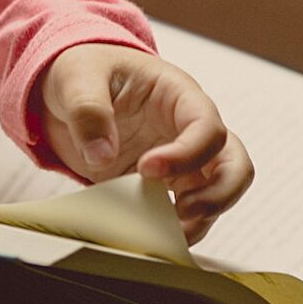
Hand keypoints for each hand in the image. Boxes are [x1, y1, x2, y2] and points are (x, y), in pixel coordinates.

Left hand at [40, 43, 253, 243]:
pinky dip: (177, 228)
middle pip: (234, 164)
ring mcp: (180, 158)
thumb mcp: (76, 77)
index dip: (186, 153)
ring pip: (218, 193)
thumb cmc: (83, 68)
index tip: (146, 168)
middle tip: (181, 212)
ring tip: (165, 231)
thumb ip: (88, 110)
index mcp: (177, 94)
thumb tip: (102, 155)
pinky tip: (153, 234)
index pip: (207, 126)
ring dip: (201, 218)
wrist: (68, 89)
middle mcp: (188, 128)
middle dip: (219, 194)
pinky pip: (187, 210)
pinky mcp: (163, 184)